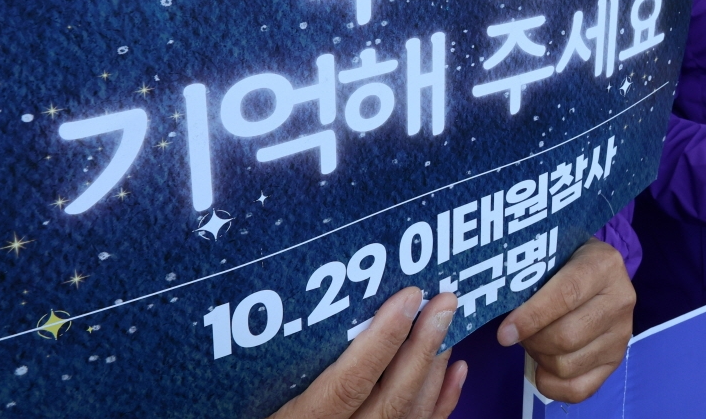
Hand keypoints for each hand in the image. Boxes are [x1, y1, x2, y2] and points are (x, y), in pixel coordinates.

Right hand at [267, 288, 463, 418]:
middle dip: (422, 348)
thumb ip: (283, 364)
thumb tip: (310, 310)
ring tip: (447, 326)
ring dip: (433, 370)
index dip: (381, 341)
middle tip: (444, 301)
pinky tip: (456, 370)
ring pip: (409, 418)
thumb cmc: (249, 411)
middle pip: (390, 401)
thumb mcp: (250, 398)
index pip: (348, 385)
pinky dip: (442, 403)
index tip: (408, 298)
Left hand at [498, 238, 633, 403]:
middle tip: (517, 333)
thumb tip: (503, 315)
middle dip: (532, 340)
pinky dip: (552, 386)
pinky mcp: (616, 360)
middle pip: (567, 337)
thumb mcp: (552, 254)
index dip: (531, 317)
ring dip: (540, 359)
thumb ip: (531, 277)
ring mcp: (622, 334)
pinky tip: (542, 369)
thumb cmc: (566, 261)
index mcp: (603, 265)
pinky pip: (580, 389)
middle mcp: (620, 300)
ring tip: (533, 342)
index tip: (504, 332)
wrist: (596, 269)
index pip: (565, 296)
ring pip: (568, 365)